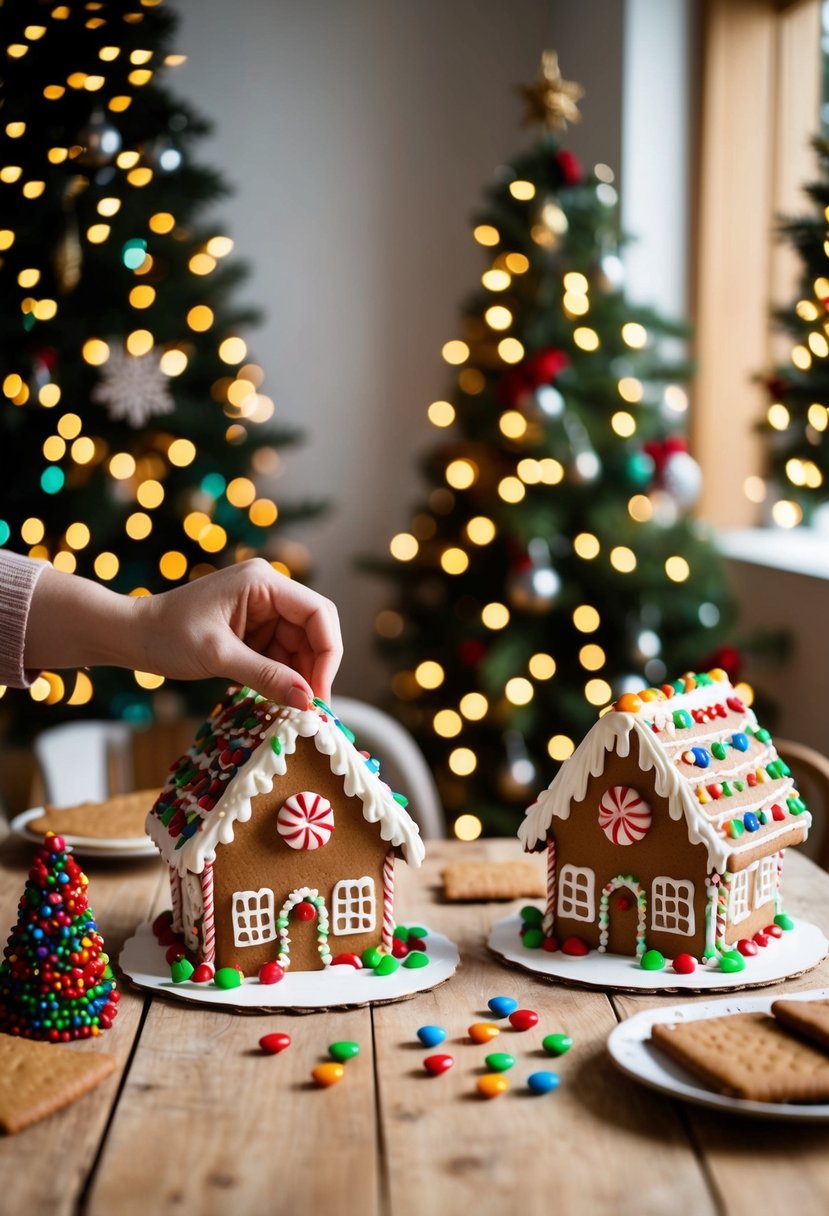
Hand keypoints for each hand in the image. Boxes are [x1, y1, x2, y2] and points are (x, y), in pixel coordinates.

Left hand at [137, 560, 341, 704]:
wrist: (130, 634)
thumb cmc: (167, 636)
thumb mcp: (219, 657)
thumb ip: (266, 676)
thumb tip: (307, 701)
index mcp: (263, 582)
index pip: (318, 613)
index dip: (327, 653)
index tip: (320, 692)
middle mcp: (268, 591)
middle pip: (313, 631)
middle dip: (314, 668)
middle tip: (311, 708)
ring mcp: (261, 609)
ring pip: (299, 646)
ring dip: (297, 676)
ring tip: (291, 708)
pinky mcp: (252, 628)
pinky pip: (280, 653)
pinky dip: (281, 676)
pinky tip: (276, 697)